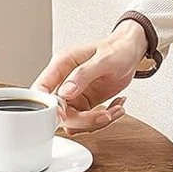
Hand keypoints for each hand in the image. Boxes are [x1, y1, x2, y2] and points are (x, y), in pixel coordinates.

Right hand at [33, 21, 148, 133]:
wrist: (130, 52)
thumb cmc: (117, 49)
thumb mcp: (103, 59)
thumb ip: (82, 75)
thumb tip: (65, 92)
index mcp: (61, 66)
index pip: (41, 90)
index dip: (48, 106)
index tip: (64, 114)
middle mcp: (63, 82)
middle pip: (59, 113)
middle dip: (83, 120)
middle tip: (104, 115)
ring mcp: (73, 95)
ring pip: (73, 122)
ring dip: (96, 122)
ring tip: (115, 110)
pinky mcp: (84, 104)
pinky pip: (87, 122)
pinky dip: (103, 120)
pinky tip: (115, 108)